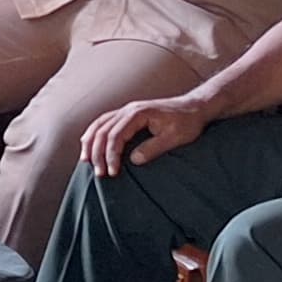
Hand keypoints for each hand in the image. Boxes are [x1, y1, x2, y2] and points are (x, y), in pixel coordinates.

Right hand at [85, 91, 210, 175]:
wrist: (195, 107)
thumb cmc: (187, 122)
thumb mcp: (174, 138)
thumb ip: (153, 148)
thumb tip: (133, 160)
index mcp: (138, 113)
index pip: (116, 135)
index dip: (111, 155)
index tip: (112, 172)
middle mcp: (128, 109)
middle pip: (103, 130)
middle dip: (97, 153)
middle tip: (99, 174)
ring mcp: (127, 110)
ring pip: (99, 124)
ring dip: (90, 142)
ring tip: (86, 161)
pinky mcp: (128, 114)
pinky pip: (104, 122)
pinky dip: (94, 133)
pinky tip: (89, 143)